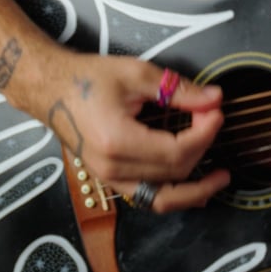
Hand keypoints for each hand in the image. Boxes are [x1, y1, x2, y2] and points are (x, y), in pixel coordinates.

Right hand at [35, 53, 229, 214]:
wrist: (50, 89)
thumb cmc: (86, 79)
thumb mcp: (135, 73)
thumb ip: (177, 89)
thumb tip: (212, 99)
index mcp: (118, 141)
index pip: (177, 151)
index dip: (205, 133)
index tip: (216, 112)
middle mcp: (113, 168)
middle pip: (174, 172)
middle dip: (203, 147)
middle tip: (213, 120)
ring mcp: (109, 178)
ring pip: (162, 197)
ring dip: (195, 189)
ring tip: (220, 178)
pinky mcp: (110, 179)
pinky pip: (147, 197)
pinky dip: (173, 196)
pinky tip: (193, 190)